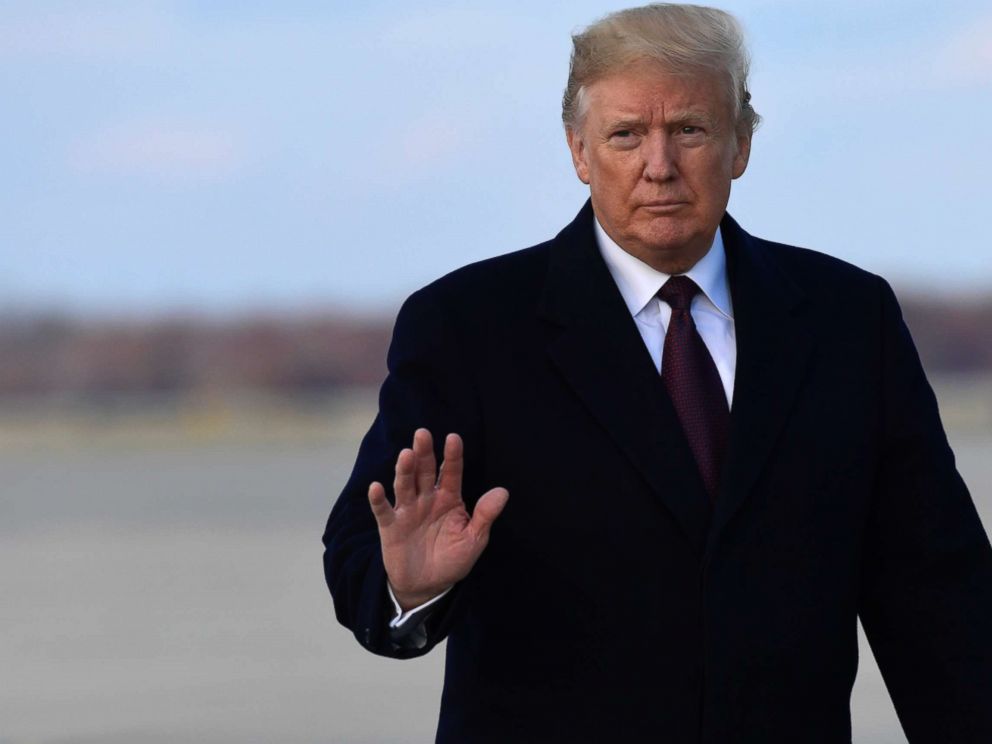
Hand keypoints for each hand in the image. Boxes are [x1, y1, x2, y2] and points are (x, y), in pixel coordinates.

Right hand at [368, 428, 508, 611]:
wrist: (428, 586)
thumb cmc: (453, 559)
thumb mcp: (474, 540)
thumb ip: (485, 515)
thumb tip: (503, 492)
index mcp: (449, 498)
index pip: (451, 472)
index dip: (452, 456)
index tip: (454, 438)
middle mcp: (427, 499)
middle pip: (425, 471)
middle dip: (424, 453)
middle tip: (422, 434)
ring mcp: (407, 511)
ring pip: (405, 485)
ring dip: (404, 470)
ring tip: (406, 455)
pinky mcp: (390, 526)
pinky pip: (383, 510)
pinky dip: (378, 499)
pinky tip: (376, 487)